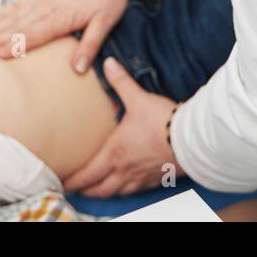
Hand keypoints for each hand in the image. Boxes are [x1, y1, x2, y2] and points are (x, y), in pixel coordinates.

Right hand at [0, 0, 138, 70]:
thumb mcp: (106, 21)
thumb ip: (90, 45)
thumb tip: (77, 70)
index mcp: (60, 17)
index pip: (31, 35)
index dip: (10, 47)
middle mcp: (46, 7)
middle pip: (16, 27)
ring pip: (13, 16)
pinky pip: (19, 5)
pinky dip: (4, 14)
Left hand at [61, 57, 182, 196]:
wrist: (193, 140)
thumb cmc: (163, 122)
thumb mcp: (139, 98)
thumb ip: (121, 81)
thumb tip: (108, 63)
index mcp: (116, 153)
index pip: (88, 173)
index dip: (73, 180)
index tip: (62, 183)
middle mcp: (125, 170)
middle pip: (99, 189)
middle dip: (85, 190)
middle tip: (75, 189)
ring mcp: (142, 178)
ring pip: (117, 193)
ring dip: (104, 193)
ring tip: (96, 190)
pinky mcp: (157, 179)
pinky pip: (136, 191)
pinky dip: (126, 191)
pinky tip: (127, 186)